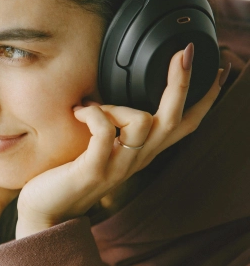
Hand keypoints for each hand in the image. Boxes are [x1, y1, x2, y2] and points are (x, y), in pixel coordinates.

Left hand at [16, 46, 229, 237]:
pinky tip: (79, 111)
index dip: (205, 99)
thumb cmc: (68, 176)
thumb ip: (114, 130)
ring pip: (142, 122)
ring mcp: (117, 167)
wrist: (46, 213)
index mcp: (142, 153)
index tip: (218, 70)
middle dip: (182, 82)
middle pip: (174, 119)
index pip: (185, 126)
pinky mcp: (93, 170)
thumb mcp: (99, 150)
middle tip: (185, 52)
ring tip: (91, 108)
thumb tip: (105, 94)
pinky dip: (93, 113)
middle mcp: (137, 161)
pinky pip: (104, 131)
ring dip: (117, 105)